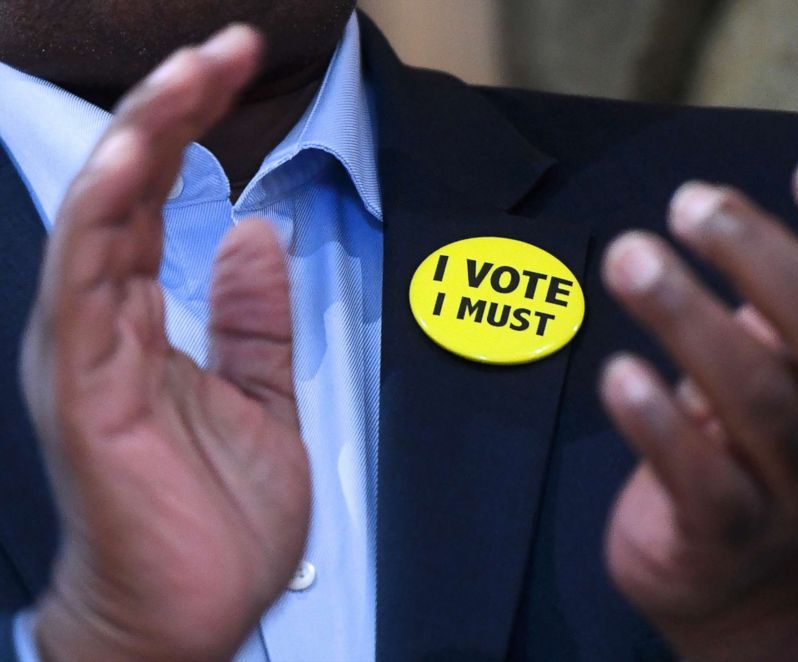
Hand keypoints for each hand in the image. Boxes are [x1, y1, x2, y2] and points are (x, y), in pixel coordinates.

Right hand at [19, 26, 310, 661]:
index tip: (238, 68)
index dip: (193, 127)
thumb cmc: (213, 520)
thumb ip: (251, 318)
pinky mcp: (85, 386)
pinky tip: (130, 157)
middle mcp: (102, 322)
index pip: (160, 198)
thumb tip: (256, 236)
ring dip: (144, 137)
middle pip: (127, 187)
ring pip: (101, 216)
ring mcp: (86, 349)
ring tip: (188, 72)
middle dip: (175, 107)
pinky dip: (105, 212)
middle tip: (224, 45)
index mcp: (141, 320)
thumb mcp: (259, 397)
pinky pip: (86, 281)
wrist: (188, 615)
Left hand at [599, 156, 797, 660]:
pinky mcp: (727, 534)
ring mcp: (796, 490)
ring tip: (632, 259)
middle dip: (759, 258)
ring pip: (759, 398)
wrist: (754, 586)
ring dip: (689, 319)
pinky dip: (657, 423)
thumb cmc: (775, 445)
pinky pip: (700, 477)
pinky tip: (618, 373)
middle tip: (690, 203)